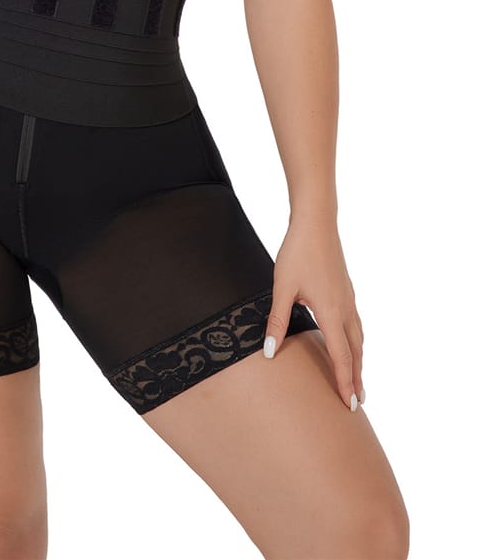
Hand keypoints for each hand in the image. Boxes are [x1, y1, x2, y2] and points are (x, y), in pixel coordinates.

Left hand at [263, 222, 363, 411]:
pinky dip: (356, 342)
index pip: (341, 356)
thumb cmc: (297, 254)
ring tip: (357, 378)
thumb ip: (277, 320)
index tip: (350, 405)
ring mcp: (349, 299)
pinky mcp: (347, 290)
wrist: (316, 224)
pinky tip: (350, 342)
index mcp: (332, 312)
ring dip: (358, 360)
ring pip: (359, 338)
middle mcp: (346, 309)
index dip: (345, 382)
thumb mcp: (282, 288)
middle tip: (358, 402)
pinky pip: (356, 324)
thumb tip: (269, 352)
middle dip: (357, 377)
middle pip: (356, 352)